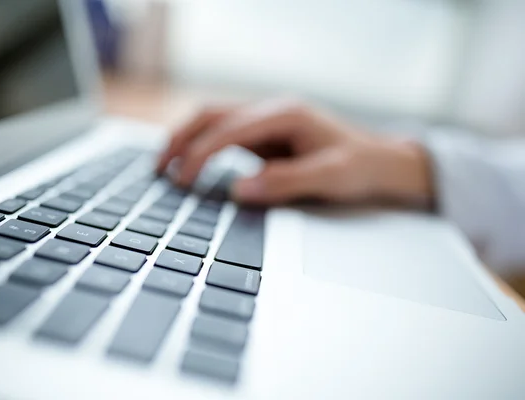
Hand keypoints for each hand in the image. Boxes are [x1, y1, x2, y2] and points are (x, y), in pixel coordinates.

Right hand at [157, 99, 433, 204]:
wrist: (381, 163)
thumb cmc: (360, 167)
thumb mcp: (330, 178)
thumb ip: (285, 182)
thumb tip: (239, 190)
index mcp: (286, 114)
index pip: (229, 129)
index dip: (200, 153)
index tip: (182, 179)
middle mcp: (272, 111)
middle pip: (212, 115)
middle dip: (181, 139)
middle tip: (159, 169)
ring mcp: (267, 122)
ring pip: (214, 121)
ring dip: (186, 140)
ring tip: (165, 166)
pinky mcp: (265, 136)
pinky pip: (224, 135)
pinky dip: (202, 147)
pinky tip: (191, 165)